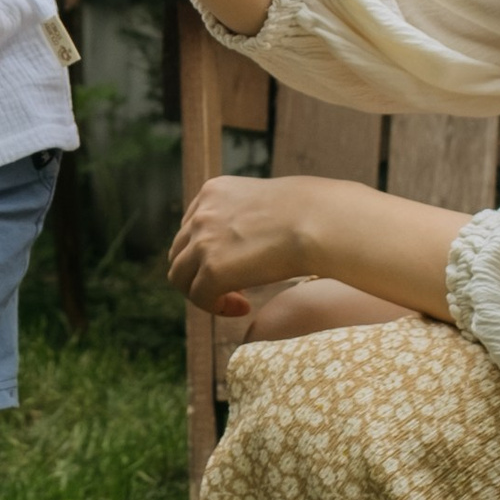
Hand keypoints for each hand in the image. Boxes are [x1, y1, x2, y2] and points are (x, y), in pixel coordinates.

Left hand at [168, 175, 328, 314]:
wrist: (319, 221)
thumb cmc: (308, 213)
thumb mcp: (264, 203)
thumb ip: (244, 217)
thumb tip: (244, 243)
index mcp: (213, 191)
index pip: (190, 228)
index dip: (206, 252)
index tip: (233, 265)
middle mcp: (202, 213)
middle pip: (180, 253)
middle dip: (199, 273)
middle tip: (232, 288)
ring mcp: (203, 241)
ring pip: (180, 277)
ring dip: (203, 292)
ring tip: (236, 301)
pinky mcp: (213, 269)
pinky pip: (199, 297)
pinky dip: (216, 307)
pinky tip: (244, 308)